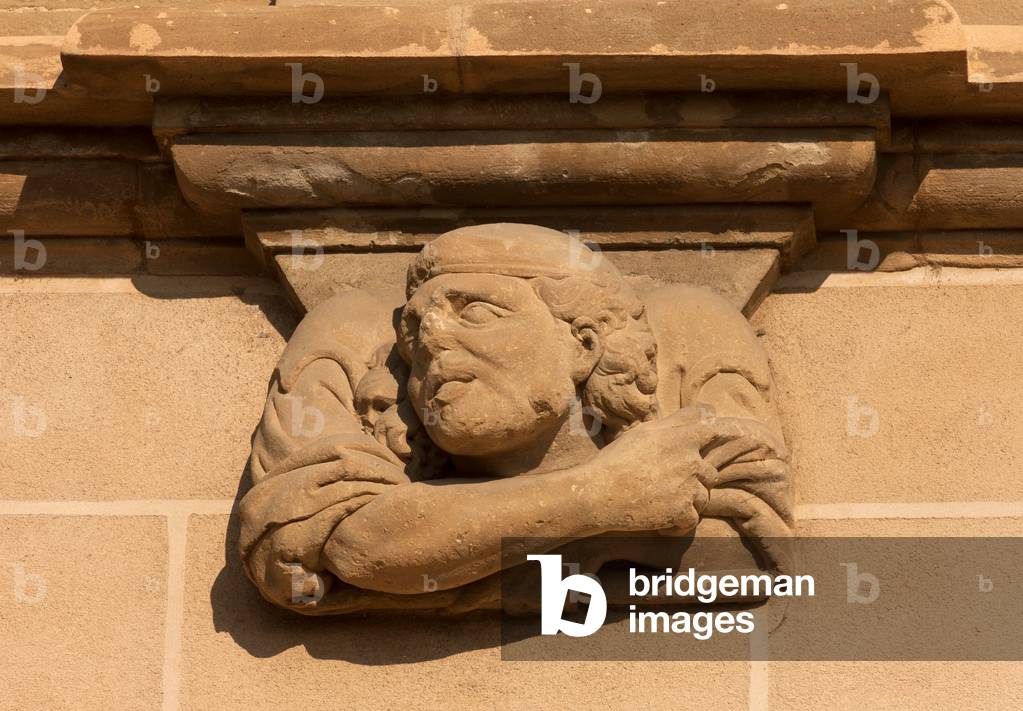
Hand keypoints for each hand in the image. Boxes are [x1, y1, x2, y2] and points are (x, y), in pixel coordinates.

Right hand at [584, 408, 712, 533]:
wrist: (598, 493)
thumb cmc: (616, 459)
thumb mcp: (644, 432)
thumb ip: (674, 423)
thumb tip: (701, 413)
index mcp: (681, 437)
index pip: (712, 427)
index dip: (715, 432)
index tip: (713, 437)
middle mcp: (690, 461)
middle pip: (710, 472)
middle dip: (695, 479)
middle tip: (669, 484)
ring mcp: (689, 488)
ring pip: (702, 497)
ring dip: (688, 501)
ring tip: (662, 502)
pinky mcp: (682, 513)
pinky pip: (692, 520)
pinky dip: (678, 523)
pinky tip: (661, 519)